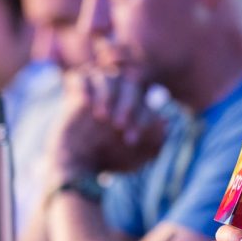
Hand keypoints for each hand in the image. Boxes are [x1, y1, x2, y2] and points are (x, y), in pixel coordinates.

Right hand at [47, 67, 164, 177]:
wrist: (82, 164)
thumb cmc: (114, 158)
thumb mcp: (137, 156)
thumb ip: (154, 142)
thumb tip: (164, 121)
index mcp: (140, 105)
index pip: (146, 103)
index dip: (141, 120)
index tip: (130, 140)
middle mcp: (121, 93)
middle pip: (130, 83)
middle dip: (127, 104)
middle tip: (119, 125)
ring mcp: (98, 90)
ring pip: (107, 77)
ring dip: (107, 94)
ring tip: (102, 117)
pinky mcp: (77, 92)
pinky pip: (80, 78)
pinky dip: (84, 87)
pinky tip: (86, 103)